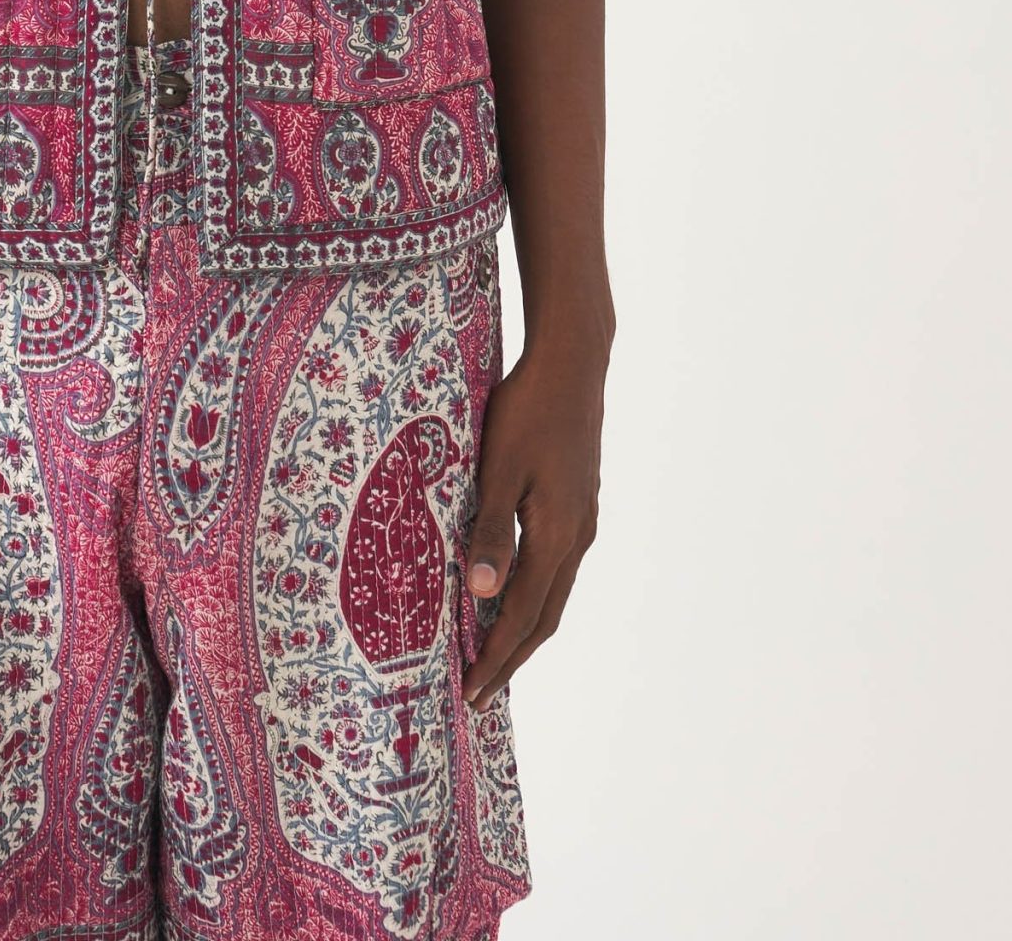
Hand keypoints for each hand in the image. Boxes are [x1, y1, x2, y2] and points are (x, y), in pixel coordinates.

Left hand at [460, 336, 605, 710]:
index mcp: (557, 536)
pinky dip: (534, 595)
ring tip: (495, 654)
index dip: (496, 658)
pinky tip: (514, 590)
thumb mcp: (499, 468)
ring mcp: (582, 521)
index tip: (472, 692)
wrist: (572, 363)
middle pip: (544, 617)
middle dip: (511, 658)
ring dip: (524, 628)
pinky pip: (557, 567)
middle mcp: (577, 538)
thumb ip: (491, 531)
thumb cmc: (528, 410)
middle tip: (480, 692)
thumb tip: (482, 595)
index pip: (522, 617)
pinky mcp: (579, 503)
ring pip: (553, 593)